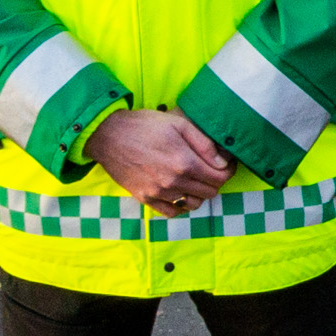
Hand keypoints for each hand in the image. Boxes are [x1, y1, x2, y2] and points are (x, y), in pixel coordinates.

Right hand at [83, 106, 234, 216]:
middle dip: (215, 181)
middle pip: (210, 192)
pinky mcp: (145, 198)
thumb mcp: (178, 123)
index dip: (228, 172)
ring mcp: (158, 193)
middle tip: (210, 169)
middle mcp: (173, 181)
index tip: (227, 165)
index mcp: (184, 162)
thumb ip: (203, 143)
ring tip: (194, 179)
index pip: (220, 178)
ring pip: (193, 204)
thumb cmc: (144, 125)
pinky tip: (180, 192)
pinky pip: (172, 212)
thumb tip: (222, 162)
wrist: (108, 135)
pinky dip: (181, 205)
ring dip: (199, 193)